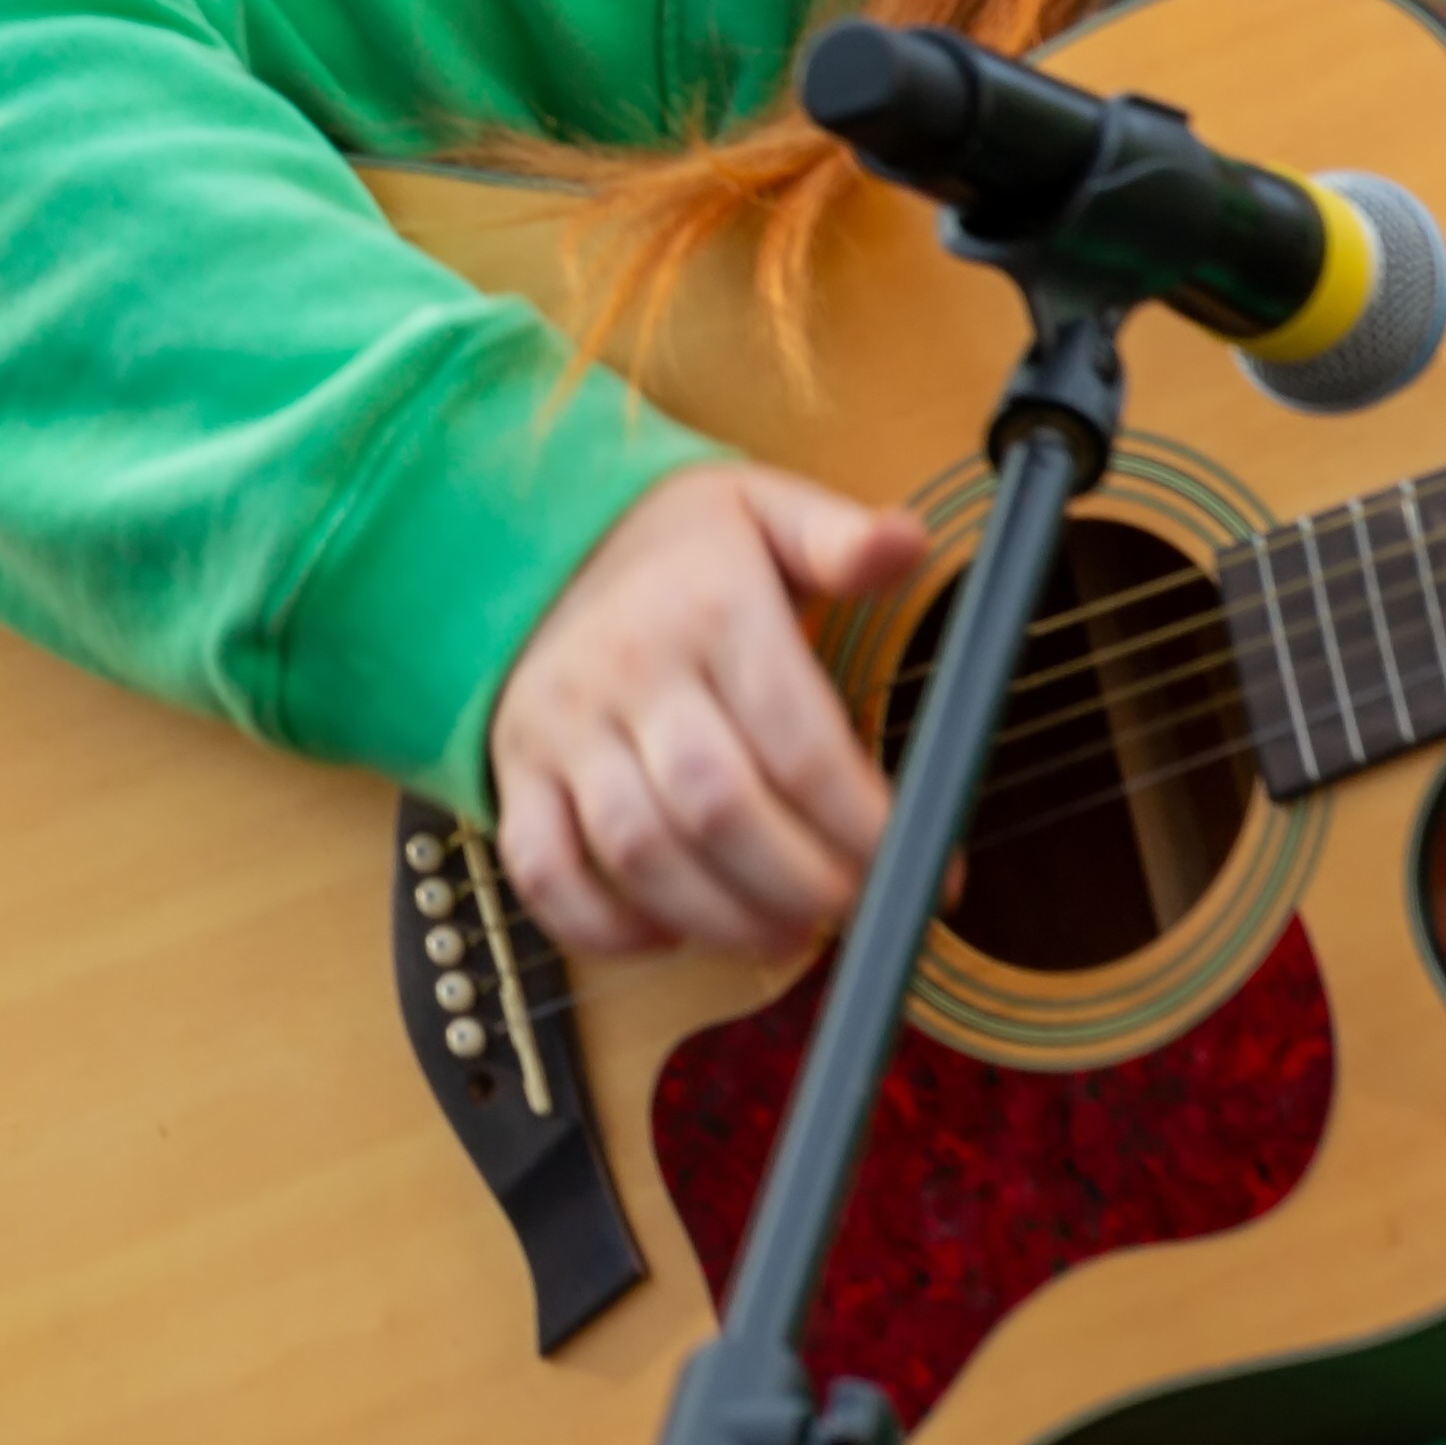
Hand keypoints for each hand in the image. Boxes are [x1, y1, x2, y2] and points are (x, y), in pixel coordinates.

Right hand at [489, 464, 929, 964]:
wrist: (533, 531)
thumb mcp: (767, 511)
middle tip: (858, 908)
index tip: (927, 868)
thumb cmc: (681, 547)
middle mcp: (628, 669)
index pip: (799, 743)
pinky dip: (602, 925)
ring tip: (788, 933)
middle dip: (804, 884)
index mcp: (708, 608)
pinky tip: (671, 933)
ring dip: (723, 917)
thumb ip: (840, 536)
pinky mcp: (518, 768)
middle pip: (718, 807)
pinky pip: (541, 867)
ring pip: (638, 850)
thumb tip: (902, 542)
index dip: (868, 826)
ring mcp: (563, 725)